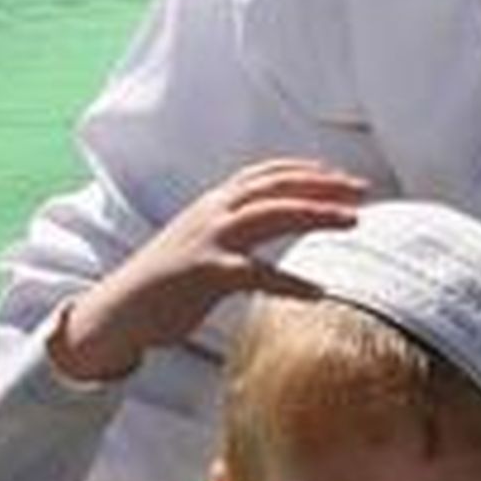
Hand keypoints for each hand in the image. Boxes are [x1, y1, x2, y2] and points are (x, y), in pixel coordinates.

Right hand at [48, 158, 366, 382]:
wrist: (117, 311)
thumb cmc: (164, 283)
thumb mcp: (198, 243)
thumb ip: (232, 229)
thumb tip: (268, 225)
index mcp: (212, 204)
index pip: (265, 174)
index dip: (305, 169)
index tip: (340, 174)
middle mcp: (212, 212)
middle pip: (276, 187)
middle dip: (322, 184)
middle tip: (363, 191)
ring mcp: (208, 240)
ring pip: (271, 215)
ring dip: (316, 214)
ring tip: (353, 221)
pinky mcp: (205, 273)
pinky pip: (258, 274)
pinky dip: (292, 282)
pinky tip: (319, 293)